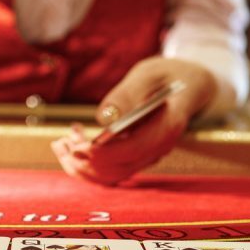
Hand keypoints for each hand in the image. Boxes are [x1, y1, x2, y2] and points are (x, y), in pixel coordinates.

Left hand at [51, 57, 216, 184]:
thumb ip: (128, 92)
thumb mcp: (150, 73)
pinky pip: (109, 172)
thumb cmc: (167, 76)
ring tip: (60, 143)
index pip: (133, 150)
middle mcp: (158, 148)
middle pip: (118, 169)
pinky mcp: (136, 158)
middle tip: (62, 140)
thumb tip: (103, 117)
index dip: (104, 152)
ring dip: (81, 166)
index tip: (78, 144)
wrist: (188, 87)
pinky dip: (85, 165)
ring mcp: (147, 156)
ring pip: (110, 176)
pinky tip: (69, 146)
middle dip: (85, 160)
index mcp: (167, 126)